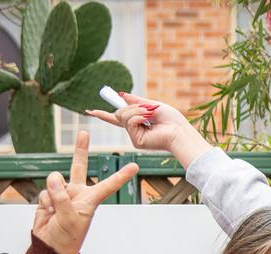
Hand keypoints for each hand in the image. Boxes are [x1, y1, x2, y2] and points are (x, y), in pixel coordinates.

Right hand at [32, 131, 138, 253]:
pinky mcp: (49, 197)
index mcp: (91, 200)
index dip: (121, 176)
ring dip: (53, 195)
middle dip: (80, 149)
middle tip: (83, 132)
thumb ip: (62, 197)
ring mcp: (63, 194)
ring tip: (55, 210)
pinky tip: (49, 212)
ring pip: (55, 181)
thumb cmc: (66, 236)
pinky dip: (45, 201)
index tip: (135, 166)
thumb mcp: (69, 218)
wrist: (50, 246)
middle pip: (79, 167)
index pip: (109, 185)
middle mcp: (79, 193)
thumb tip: (54, 177)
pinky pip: (45, 191)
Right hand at [87, 91, 212, 167]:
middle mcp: (134, 131)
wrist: (180, 131)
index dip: (104, 115)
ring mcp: (134, 137)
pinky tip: (148, 121)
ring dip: (136, 111)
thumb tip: (121, 94)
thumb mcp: (152, 105)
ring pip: (122, 116)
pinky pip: (129, 122)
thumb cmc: (172, 120)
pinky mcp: (136, 141)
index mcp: (138, 123)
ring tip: (150, 115)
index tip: (90, 111)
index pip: (118, 118)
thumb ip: (136, 101)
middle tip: (148, 110)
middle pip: (119, 113)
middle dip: (131, 107)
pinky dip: (138, 117)